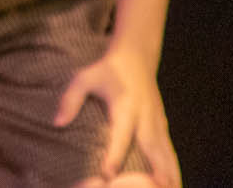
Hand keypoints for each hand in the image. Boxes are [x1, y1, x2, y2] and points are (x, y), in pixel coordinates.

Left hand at [55, 46, 179, 186]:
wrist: (137, 57)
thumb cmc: (106, 70)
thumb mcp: (83, 78)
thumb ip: (70, 100)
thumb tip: (57, 123)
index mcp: (125, 106)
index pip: (120, 135)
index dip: (114, 155)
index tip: (108, 174)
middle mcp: (145, 116)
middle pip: (151, 147)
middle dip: (155, 171)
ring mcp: (157, 121)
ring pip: (165, 151)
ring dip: (170, 172)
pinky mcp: (162, 124)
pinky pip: (169, 149)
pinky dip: (173, 166)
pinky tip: (175, 182)